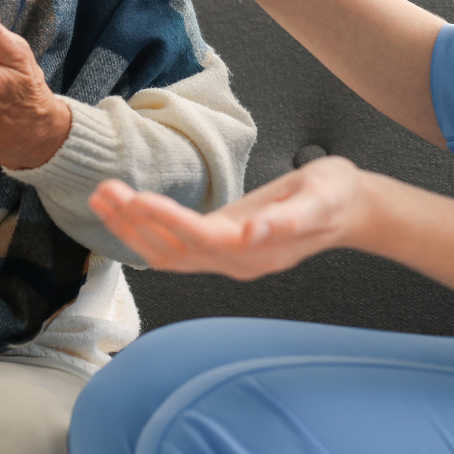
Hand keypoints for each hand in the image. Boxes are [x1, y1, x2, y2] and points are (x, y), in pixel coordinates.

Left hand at [88, 156, 371, 278]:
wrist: (350, 208)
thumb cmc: (335, 196)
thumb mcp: (319, 199)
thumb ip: (286, 220)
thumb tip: (252, 233)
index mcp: (256, 250)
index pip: (198, 238)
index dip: (164, 221)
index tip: (135, 198)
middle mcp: (236, 261)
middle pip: (173, 250)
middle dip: (135, 224)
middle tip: (104, 191)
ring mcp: (227, 258)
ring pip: (167, 253)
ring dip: (131, 229)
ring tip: (103, 197)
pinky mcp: (222, 246)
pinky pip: (174, 248)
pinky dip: (145, 232)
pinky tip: (125, 213)